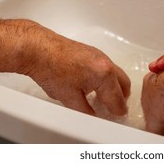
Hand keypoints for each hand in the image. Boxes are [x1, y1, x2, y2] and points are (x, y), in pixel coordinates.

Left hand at [0, 20, 130, 115]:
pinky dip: (106, 76)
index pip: (117, 98)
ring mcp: (99, 55)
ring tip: (102, 97)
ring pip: (116, 73)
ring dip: (114, 86)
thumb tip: (92, 114)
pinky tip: (92, 83)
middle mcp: (106, 63)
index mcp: (104, 75)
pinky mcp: (92, 51)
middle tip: (115, 107)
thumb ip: (85, 110)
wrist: (39, 49)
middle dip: (121, 97)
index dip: (117, 110)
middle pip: (124, 83)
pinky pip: (107, 66)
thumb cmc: (51, 69)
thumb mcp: (69, 98)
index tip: (117, 114)